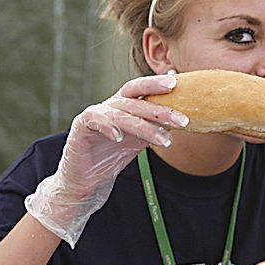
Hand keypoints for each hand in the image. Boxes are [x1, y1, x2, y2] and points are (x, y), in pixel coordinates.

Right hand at [24, 73, 187, 246]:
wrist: (86, 180)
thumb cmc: (112, 156)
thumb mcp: (139, 140)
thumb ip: (156, 126)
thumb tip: (184, 117)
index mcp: (124, 104)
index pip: (141, 89)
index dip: (156, 84)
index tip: (177, 83)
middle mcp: (110, 105)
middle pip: (135, 100)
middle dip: (160, 109)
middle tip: (182, 120)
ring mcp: (95, 115)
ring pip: (122, 115)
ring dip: (145, 127)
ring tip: (164, 141)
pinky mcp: (81, 127)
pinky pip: (94, 120)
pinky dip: (107, 126)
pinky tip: (119, 136)